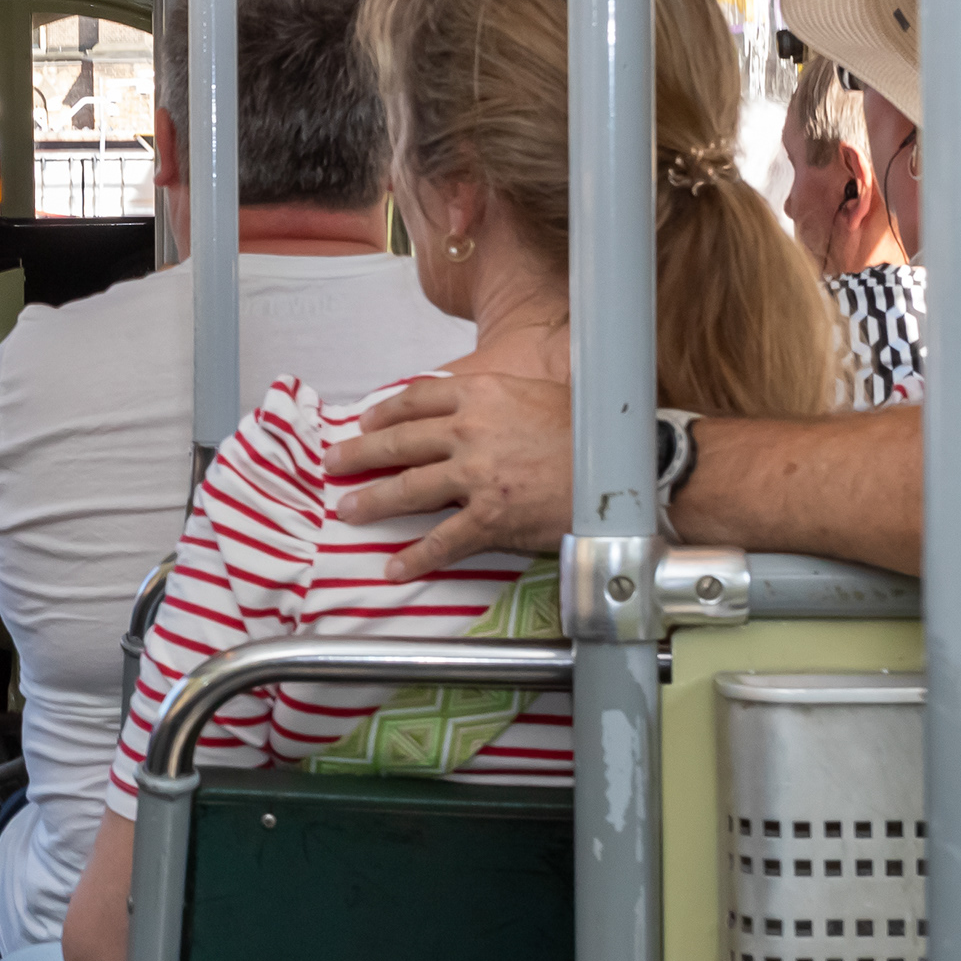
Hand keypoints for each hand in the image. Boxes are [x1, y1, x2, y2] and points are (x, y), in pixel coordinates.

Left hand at [327, 370, 575, 575]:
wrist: (627, 465)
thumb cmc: (590, 427)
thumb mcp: (536, 392)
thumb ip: (496, 399)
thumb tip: (472, 405)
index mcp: (481, 394)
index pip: (417, 400)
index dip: (385, 413)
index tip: (366, 423)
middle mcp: (470, 431)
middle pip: (399, 442)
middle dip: (359, 455)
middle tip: (333, 464)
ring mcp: (477, 476)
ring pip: (409, 489)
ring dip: (373, 502)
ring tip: (348, 511)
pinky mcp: (491, 518)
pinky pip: (443, 541)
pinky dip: (415, 557)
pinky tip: (393, 568)